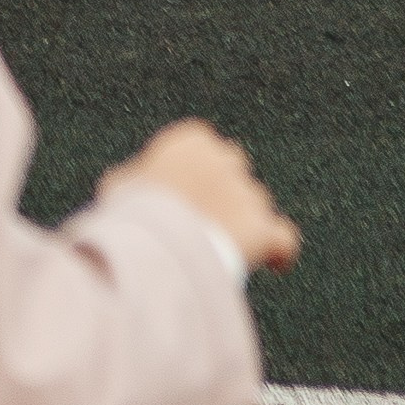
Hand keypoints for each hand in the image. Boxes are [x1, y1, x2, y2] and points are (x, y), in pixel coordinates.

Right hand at [97, 119, 300, 273]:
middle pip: (233, 168)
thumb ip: (135, 177)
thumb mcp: (121, 185)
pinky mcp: (263, 227)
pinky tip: (274, 264)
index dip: (193, 167)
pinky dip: (280, 250)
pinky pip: (283, 238)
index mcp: (192, 140)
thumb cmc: (131, 209)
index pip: (202, 144)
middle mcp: (226, 160)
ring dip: (242, 222)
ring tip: (216, 248)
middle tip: (201, 216)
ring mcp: (248, 193)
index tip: (180, 188)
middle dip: (222, 188)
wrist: (156, 238)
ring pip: (255, 204)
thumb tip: (127, 181)